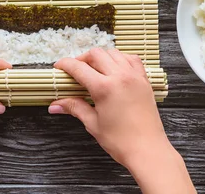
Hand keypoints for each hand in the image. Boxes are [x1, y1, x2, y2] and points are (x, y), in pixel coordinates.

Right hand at [49, 48, 194, 193]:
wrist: (148, 151)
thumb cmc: (121, 141)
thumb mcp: (93, 123)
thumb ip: (74, 107)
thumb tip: (56, 105)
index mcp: (104, 88)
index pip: (79, 67)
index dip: (65, 65)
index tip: (59, 67)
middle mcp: (120, 76)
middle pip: (96, 54)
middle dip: (82, 59)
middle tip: (75, 71)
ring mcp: (134, 76)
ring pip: (114, 53)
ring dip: (101, 57)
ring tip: (94, 69)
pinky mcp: (144, 81)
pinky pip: (131, 59)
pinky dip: (120, 58)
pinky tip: (115, 69)